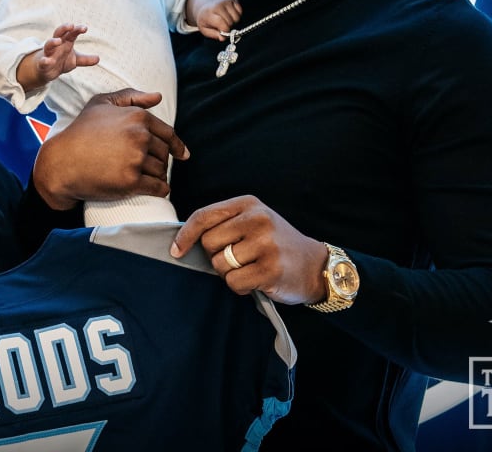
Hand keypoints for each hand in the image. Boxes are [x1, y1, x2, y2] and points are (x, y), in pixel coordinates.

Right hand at [17, 23, 99, 90]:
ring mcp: (49, 53)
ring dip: (53, 41)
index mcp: (65, 42)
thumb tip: (98, 59)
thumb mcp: (75, 60)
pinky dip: (44, 60)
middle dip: (64, 28)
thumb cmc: (61, 61)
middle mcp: (56, 45)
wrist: (47, 71)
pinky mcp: (43, 63)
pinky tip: (47, 61)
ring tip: (58, 41)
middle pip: (58, 33)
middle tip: (71, 25)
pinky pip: (43, 61)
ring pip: (48, 44)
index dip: (77, 30)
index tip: (85, 28)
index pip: (71, 33)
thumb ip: (85, 59)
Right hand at [32, 89, 187, 209]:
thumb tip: (158, 97)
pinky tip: (158, 190)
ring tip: (149, 179)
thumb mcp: (101, 104)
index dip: (176, 146)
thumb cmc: (80, 131)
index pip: (168, 134)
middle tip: (150, 168)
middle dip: (161, 161)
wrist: (62, 161)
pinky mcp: (131, 182)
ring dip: (159, 176)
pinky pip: (158, 188)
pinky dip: (161, 190)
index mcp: (138, 116)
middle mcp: (139, 136)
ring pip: (161, 171)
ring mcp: (136, 160)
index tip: (182, 155)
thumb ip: (130, 97)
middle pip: (164, 154)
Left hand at [169, 195, 327, 305]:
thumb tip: (182, 240)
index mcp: (249, 204)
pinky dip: (241, 287)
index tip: (176, 250)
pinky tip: (257, 280)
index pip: (204, 216)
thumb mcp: (253, 222)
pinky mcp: (271, 269)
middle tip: (238, 259)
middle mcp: (258, 219)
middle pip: (209, 243)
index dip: (185, 235)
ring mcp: (266, 244)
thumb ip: (224, 224)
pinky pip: (234, 282)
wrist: (315, 266)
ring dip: (230, 273)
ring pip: (220, 265)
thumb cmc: (276, 244)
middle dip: (216, 256)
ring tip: (251, 268)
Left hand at [187, 0, 241, 40]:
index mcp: (209, 14)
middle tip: (223, 27)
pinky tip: (230, 16)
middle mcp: (218, 5)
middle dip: (229, 27)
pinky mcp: (232, 0)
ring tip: (226, 21)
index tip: (224, 33)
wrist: (204, 5)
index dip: (225, 30)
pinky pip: (240, 11)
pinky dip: (237, 16)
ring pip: (237, 17)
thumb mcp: (204, 29)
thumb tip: (223, 38)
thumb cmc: (205, 20)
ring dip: (234, 22)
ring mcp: (226, 1)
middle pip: (230, 21)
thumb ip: (213, 34)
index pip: (221, 23)